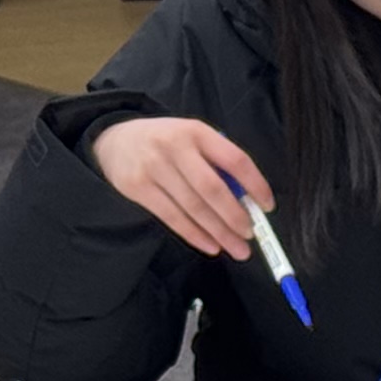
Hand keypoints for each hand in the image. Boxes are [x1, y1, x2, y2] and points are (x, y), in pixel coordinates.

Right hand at [87, 115, 271, 261]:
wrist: (112, 141)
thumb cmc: (164, 142)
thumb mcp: (191, 137)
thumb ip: (215, 161)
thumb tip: (246, 199)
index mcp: (196, 132)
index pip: (234, 159)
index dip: (255, 184)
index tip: (267, 205)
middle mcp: (175, 148)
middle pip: (213, 189)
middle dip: (235, 216)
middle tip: (250, 235)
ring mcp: (154, 169)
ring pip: (193, 208)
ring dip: (219, 232)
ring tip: (238, 248)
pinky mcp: (138, 189)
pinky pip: (172, 218)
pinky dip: (195, 235)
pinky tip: (211, 245)